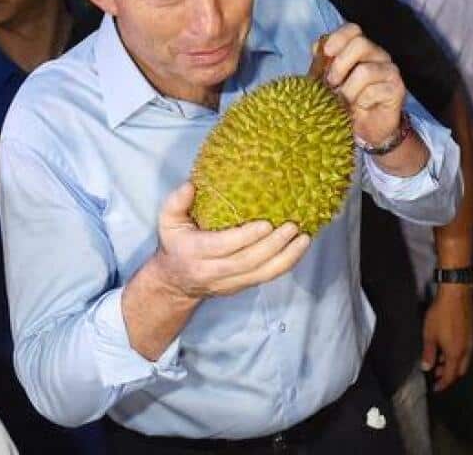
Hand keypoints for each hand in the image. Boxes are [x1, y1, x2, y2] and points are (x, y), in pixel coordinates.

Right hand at [150, 183, 311, 300]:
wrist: (175, 284)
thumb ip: (176, 203)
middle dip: (273, 245)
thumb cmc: (176, 245)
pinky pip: (267, 277)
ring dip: (287, 257)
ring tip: (304, 238)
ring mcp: (230, 282)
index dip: (246, 237)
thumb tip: (190, 186)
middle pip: (248, 262)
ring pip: (262, 274)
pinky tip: (301, 248)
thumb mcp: (167, 222)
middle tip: (292, 226)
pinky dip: (287, 264)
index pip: (223, 247)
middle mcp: (213, 271)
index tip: (266, 223)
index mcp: (195, 252)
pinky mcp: (242, 286)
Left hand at [320, 22, 405, 146]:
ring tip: (345, 102)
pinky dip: (362, 101)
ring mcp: (390, 71)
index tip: (326, 53)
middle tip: (332, 84)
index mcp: (361, 49)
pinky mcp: (397, 88)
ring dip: (349, 90)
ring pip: (365, 71)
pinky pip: (374, 90)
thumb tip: (317, 48)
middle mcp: (378, 55)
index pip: (353, 30)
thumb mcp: (329, 82)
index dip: (338, 37)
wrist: (366, 128)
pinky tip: (361, 107)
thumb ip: (323, 64)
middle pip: (361, 44)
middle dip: (340, 65)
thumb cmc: (348, 102)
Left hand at [421, 284, 472, 391]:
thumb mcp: (429, 335)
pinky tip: (448, 347)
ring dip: (453, 364)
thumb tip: (427, 368)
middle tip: (437, 373)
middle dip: (449, 375)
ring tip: (440, 359)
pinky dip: (458, 354)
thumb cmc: (441, 314)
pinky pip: (467, 350)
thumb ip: (428, 353)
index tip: (435, 388)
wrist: (456, 294)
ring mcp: (472, 340)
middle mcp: (467, 350)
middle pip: (461, 370)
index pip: (451, 376)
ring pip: (465, 360)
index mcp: (456, 353)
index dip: (443, 384)